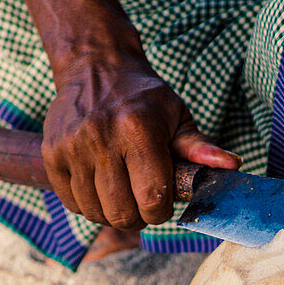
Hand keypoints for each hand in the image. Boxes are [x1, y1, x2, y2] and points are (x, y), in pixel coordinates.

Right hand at [42, 51, 239, 227]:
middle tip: (141, 200)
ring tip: (121, 191)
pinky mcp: (52, 156)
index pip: (152, 199)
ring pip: (96, 213)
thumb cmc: (144, 100)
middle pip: (122, 214)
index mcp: (138, 131)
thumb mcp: (177, 117)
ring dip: (112, 212)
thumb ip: (200, 148)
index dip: (161, 211)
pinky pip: (72, 204)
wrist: (94, 67)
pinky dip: (89, 205)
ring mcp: (72, 148)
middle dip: (138, 217)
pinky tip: (99, 186)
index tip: (162, 199)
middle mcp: (101, 139)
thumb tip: (232, 166)